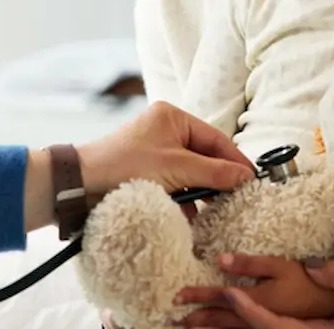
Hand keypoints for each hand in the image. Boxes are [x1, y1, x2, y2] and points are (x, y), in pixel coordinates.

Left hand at [77, 101, 254, 196]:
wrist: (81, 185)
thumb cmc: (124, 166)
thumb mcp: (176, 168)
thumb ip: (214, 173)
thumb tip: (245, 176)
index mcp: (173, 117)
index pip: (216, 139)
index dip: (236, 161)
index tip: (252, 180)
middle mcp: (166, 130)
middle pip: (205, 156)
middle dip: (218, 179)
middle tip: (237, 199)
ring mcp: (156, 150)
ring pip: (191, 173)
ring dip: (201, 192)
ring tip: (216, 211)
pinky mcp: (147, 171)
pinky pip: (175, 183)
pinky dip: (184, 199)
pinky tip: (192, 215)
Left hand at [177, 255, 333, 328]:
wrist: (329, 303)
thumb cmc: (306, 282)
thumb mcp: (280, 266)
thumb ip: (251, 264)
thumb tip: (222, 259)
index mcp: (257, 300)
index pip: (221, 298)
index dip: (198, 296)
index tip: (179, 295)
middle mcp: (255, 318)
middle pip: (219, 320)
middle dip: (195, 318)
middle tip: (173, 316)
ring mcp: (260, 328)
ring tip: (185, 326)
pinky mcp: (266, 327)